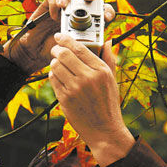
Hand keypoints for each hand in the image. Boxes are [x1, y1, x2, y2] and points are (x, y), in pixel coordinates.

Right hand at [3, 0, 114, 74]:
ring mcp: (63, 4)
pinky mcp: (49, 4)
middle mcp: (77, 8)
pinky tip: (53, 16)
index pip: (102, 9)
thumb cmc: (61, 52)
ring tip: (64, 5)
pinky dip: (54, 4)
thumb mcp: (79, 52)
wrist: (39, 52)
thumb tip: (108, 42)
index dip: (107, 10)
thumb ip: (92, 47)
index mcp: (89, 18)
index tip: (107, 18)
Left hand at [49, 34, 134, 166]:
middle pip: (64, 54)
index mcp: (101, 71)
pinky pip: (53, 80)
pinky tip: (59, 77)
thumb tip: (107, 41)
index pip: (79, 48)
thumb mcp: (113, 80)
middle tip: (56, 49)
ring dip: (54, 62)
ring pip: (55, 66)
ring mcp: (75, 89)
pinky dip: (53, 76)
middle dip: (57, 49)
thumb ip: (109, 58)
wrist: (105, 131)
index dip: (66, 39)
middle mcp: (88, 78)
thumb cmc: (109, 105)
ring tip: (58, 64)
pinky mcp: (65, 99)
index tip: (60, 35)